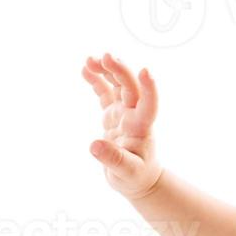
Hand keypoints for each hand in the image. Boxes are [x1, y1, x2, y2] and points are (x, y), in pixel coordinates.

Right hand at [82, 52, 164, 198]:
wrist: (137, 179)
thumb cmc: (135, 177)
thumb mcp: (126, 173)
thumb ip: (113, 160)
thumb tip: (95, 146)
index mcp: (141, 127)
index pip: (149, 103)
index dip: (149, 87)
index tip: (145, 71)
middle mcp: (134, 115)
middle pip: (130, 87)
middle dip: (119, 70)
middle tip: (104, 57)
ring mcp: (123, 112)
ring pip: (117, 85)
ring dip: (106, 71)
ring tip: (89, 60)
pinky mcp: (113, 114)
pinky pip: (105, 93)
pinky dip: (97, 81)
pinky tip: (86, 70)